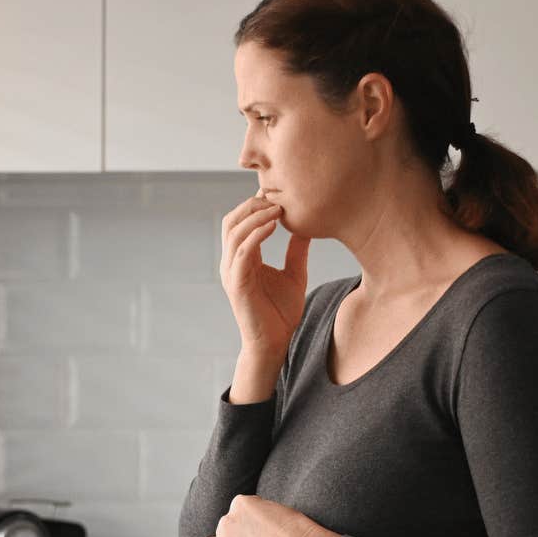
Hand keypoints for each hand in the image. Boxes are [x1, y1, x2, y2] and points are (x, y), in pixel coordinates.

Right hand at [220, 194, 310, 357]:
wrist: (274, 343)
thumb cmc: (281, 313)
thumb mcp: (294, 273)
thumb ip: (296, 250)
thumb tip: (306, 227)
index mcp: (242, 258)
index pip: (240, 222)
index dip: (254, 204)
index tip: (277, 192)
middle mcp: (232, 262)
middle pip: (231, 220)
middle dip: (251, 205)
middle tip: (276, 196)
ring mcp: (231, 272)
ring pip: (234, 232)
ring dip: (255, 216)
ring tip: (277, 208)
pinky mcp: (236, 284)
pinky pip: (242, 251)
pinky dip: (256, 235)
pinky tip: (274, 225)